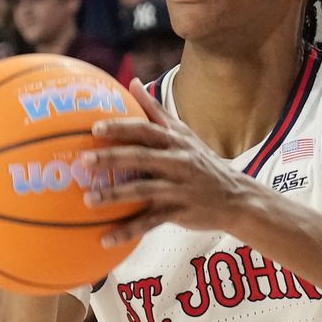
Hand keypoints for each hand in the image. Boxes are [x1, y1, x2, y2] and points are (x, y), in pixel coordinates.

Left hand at [84, 78, 261, 246]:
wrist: (237, 197)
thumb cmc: (203, 162)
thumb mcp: (184, 134)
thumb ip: (157, 111)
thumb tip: (134, 83)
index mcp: (175, 142)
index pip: (146, 131)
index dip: (121, 128)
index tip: (96, 128)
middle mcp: (178, 162)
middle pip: (141, 158)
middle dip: (112, 159)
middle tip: (85, 162)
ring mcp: (179, 189)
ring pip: (144, 191)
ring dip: (115, 196)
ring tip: (89, 200)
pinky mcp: (180, 213)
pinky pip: (150, 223)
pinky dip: (128, 231)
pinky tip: (105, 239)